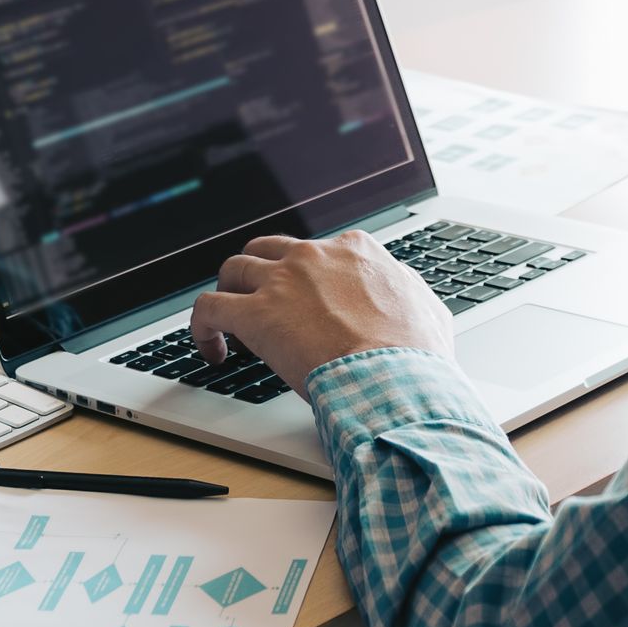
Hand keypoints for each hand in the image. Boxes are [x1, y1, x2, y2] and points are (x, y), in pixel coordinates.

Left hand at [188, 231, 455, 393]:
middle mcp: (312, 256)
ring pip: (232, 270)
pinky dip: (201, 326)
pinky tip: (210, 349)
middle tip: (256, 303)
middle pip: (266, 250)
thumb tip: (406, 298)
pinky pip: (208, 307)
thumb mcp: (426, 308)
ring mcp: (281, 282)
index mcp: (353, 250)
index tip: (301, 301)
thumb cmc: (414, 353)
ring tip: (228, 325)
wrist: (394, 376)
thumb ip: (406, 293)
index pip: (314, 251)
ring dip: (227, 294)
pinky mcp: (255, 314)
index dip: (302, 277)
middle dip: (257, 274)